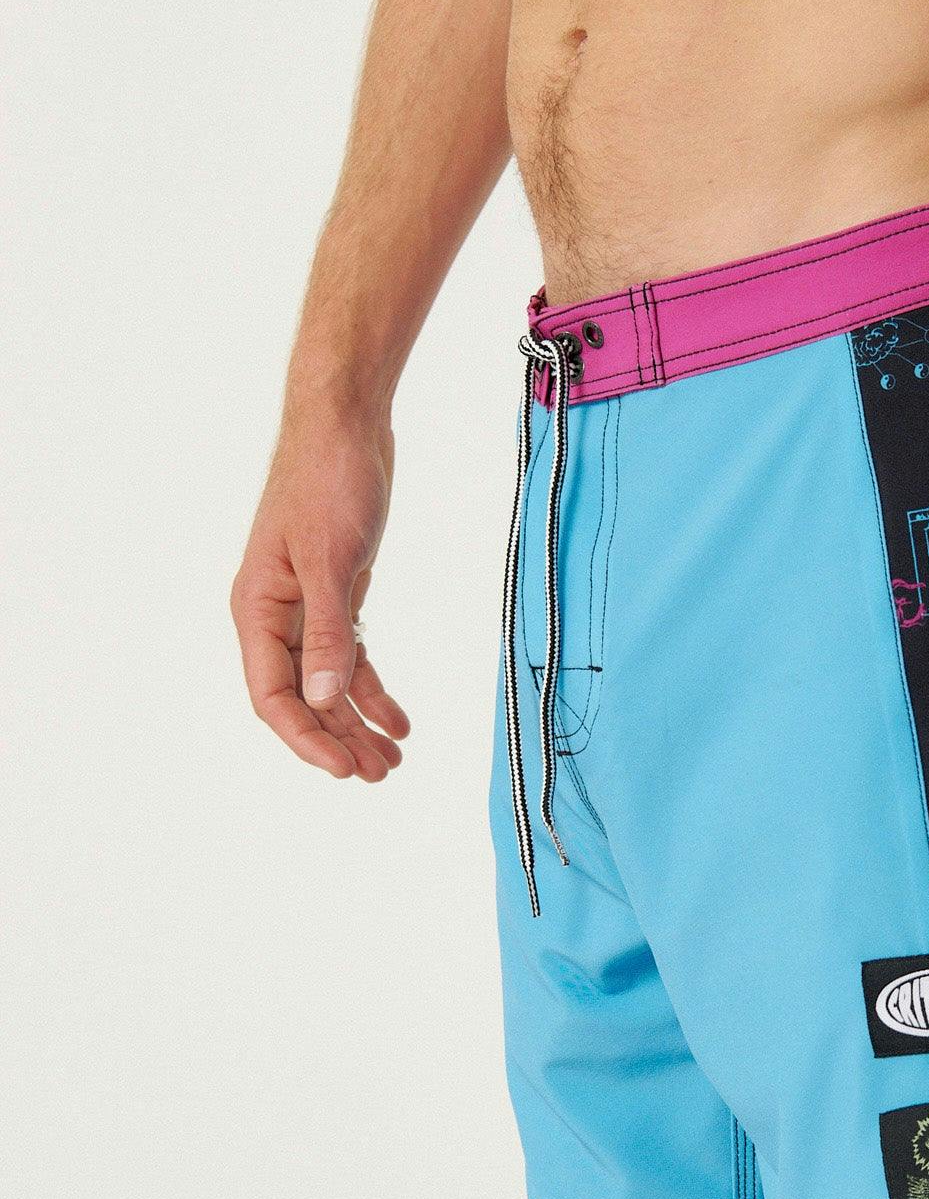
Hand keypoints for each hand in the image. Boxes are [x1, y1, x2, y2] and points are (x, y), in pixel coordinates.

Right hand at [231, 414, 410, 779]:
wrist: (346, 424)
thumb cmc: (328, 480)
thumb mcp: (331, 561)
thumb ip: (328, 633)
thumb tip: (322, 698)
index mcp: (258, 609)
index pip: (273, 696)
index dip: (306, 738)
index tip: (345, 769)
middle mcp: (275, 615)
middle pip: (303, 698)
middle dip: (340, 739)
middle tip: (381, 774)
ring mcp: (306, 606)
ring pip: (328, 682)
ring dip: (358, 722)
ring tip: (395, 759)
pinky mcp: (337, 593)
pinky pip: (350, 656)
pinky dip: (373, 689)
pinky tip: (399, 720)